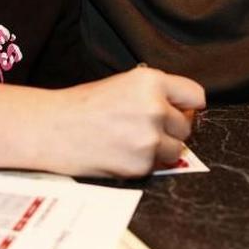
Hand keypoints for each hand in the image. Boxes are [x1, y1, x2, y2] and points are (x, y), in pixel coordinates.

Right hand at [46, 65, 205, 177]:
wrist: (52, 129)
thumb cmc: (82, 106)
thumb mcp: (122, 84)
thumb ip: (155, 93)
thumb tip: (185, 109)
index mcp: (151, 81)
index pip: (195, 96)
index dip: (186, 105)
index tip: (179, 110)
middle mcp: (155, 107)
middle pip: (186, 125)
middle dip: (170, 129)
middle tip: (143, 128)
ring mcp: (150, 138)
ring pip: (176, 149)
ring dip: (160, 149)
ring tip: (131, 141)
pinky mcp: (141, 164)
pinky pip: (157, 166)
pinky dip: (143, 163)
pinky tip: (120, 153)